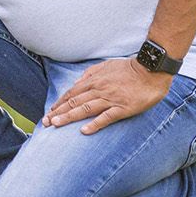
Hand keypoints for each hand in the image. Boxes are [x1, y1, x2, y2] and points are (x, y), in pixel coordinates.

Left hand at [42, 58, 172, 133]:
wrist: (150, 70)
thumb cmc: (129, 68)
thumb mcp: (106, 65)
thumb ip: (90, 73)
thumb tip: (76, 83)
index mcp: (94, 81)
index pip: (71, 94)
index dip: (59, 103)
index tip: (49, 113)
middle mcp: (98, 90)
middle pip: (74, 102)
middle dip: (58, 112)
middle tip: (45, 123)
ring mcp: (110, 99)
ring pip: (85, 109)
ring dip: (69, 117)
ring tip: (56, 125)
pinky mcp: (122, 108)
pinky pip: (106, 117)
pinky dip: (94, 124)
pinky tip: (84, 131)